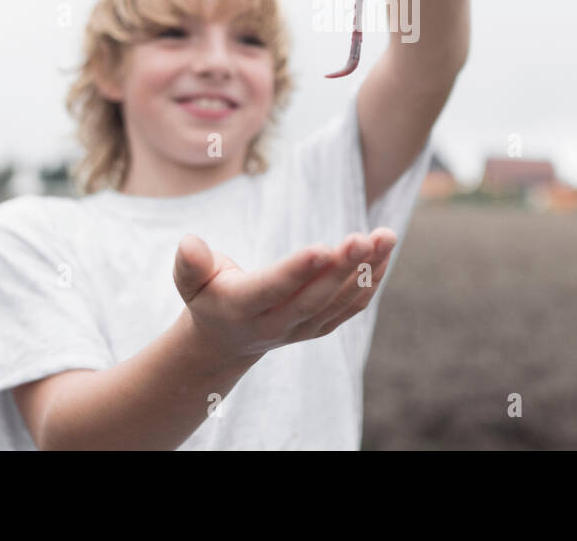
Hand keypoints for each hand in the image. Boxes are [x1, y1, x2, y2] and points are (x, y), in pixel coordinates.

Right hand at [173, 228, 398, 360]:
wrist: (225, 340)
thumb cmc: (207, 295)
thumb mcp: (190, 282)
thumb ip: (190, 265)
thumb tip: (190, 244)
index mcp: (242, 309)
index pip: (273, 290)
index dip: (297, 271)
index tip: (322, 248)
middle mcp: (275, 325)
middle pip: (313, 299)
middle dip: (340, 268)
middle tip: (363, 238)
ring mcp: (302, 330)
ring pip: (338, 303)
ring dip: (366, 270)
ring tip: (386, 236)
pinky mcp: (321, 327)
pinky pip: (351, 306)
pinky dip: (371, 281)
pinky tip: (385, 252)